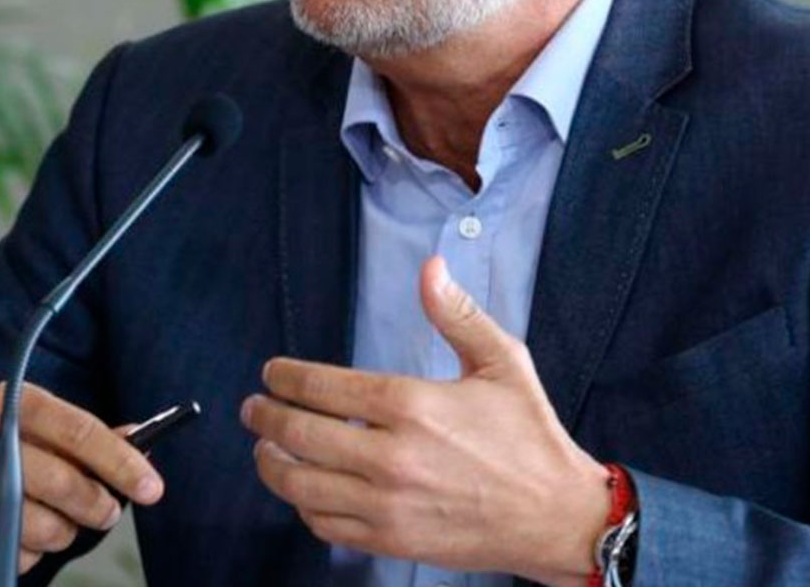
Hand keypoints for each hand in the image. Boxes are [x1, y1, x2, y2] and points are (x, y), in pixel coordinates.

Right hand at [0, 382, 164, 577]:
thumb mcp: (33, 429)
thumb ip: (86, 435)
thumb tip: (142, 440)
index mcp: (12, 403)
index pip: (78, 430)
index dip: (120, 461)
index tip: (152, 487)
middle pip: (65, 484)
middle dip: (99, 505)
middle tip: (106, 511)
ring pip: (47, 527)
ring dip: (64, 531)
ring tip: (54, 519)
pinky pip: (20, 554)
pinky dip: (32, 552)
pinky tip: (17, 532)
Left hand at [240, 257, 609, 586]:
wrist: (557, 517)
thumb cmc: (529, 438)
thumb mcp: (503, 363)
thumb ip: (458, 314)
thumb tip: (431, 268)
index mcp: (412, 406)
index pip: (321, 387)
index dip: (284, 377)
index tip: (271, 373)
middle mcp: (392, 457)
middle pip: (298, 435)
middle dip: (264, 416)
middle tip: (253, 407)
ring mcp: (388, 505)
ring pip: (300, 485)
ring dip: (271, 463)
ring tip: (265, 447)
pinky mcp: (392, 541)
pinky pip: (325, 524)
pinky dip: (304, 505)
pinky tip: (305, 488)